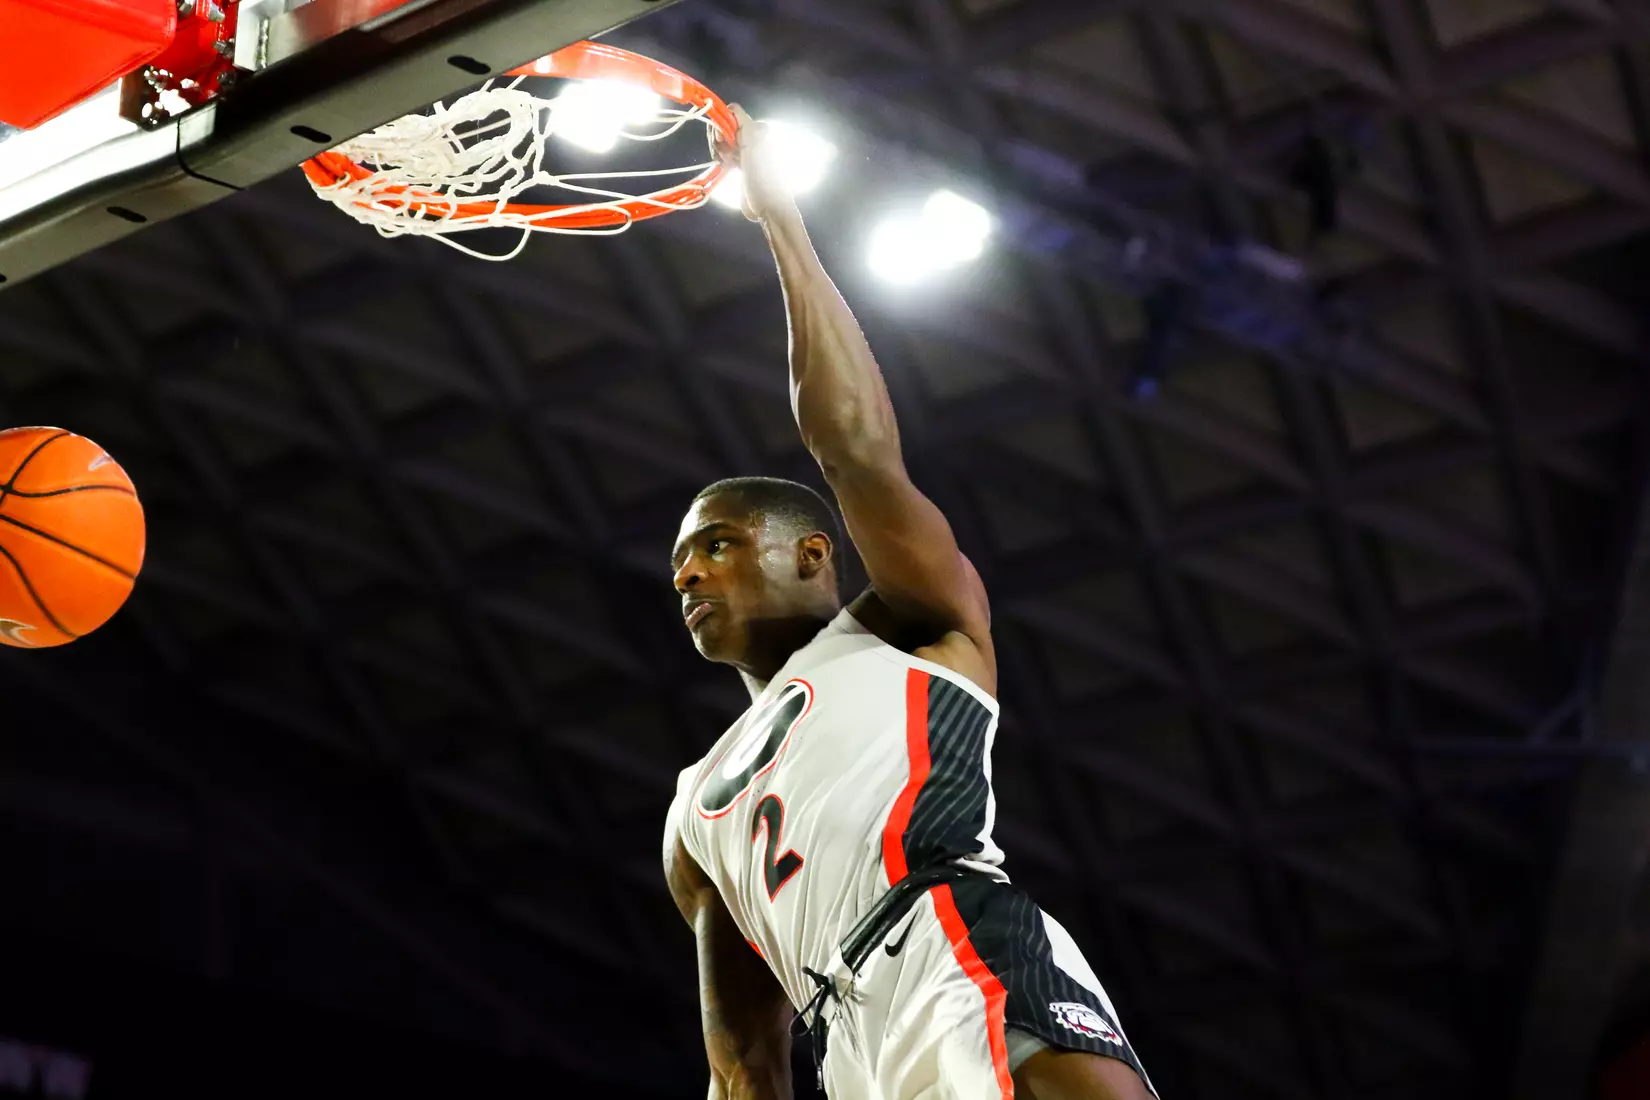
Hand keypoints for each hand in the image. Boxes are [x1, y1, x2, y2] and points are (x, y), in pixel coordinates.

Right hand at [715, 104, 795, 224]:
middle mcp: (751, 137)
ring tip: (730, 165)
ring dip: (721, 152)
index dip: (723, 124)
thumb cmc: (764, 176)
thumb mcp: (754, 144)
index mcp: (757, 129)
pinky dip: (722, 160)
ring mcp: (744, 151)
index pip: (732, 114)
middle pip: (724, 127)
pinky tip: (728, 169)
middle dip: (721, 140)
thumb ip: (743, 122)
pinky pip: (723, 155)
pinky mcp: (739, 165)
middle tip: (729, 155)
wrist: (768, 206)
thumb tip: (731, 106)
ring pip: (722, 142)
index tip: (724, 140)